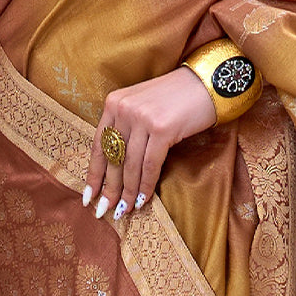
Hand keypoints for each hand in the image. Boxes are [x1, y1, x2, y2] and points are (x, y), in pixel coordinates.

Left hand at [82, 66, 215, 219]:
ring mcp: (142, 118)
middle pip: (112, 158)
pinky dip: (146, 185)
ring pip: (130, 165)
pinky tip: (142, 200)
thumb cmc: (175, 101)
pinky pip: (150, 165)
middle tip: (104, 211)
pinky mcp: (162, 128)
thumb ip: (127, 130)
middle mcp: (124, 109)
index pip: (98, 145)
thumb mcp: (142, 109)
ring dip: (127, 192)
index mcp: (114, 103)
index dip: (93, 174)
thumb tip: (117, 169)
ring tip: (124, 211)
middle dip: (109, 189)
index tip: (88, 196)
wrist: (206, 84)